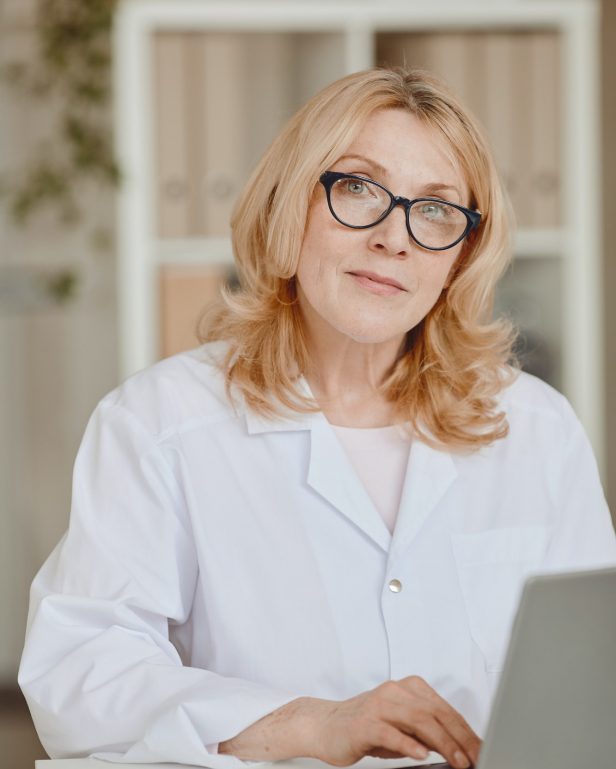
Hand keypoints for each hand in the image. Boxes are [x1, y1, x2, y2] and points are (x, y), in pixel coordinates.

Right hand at [311, 676, 480, 767]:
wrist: (325, 725)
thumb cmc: (366, 727)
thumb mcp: (401, 727)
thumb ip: (426, 732)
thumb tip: (459, 748)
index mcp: (408, 688)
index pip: (444, 709)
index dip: (466, 731)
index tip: (481, 749)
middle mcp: (395, 691)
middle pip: (435, 712)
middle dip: (460, 737)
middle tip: (475, 757)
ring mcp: (379, 705)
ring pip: (418, 719)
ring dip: (442, 742)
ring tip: (457, 760)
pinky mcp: (364, 723)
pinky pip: (390, 732)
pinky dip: (408, 743)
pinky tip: (421, 754)